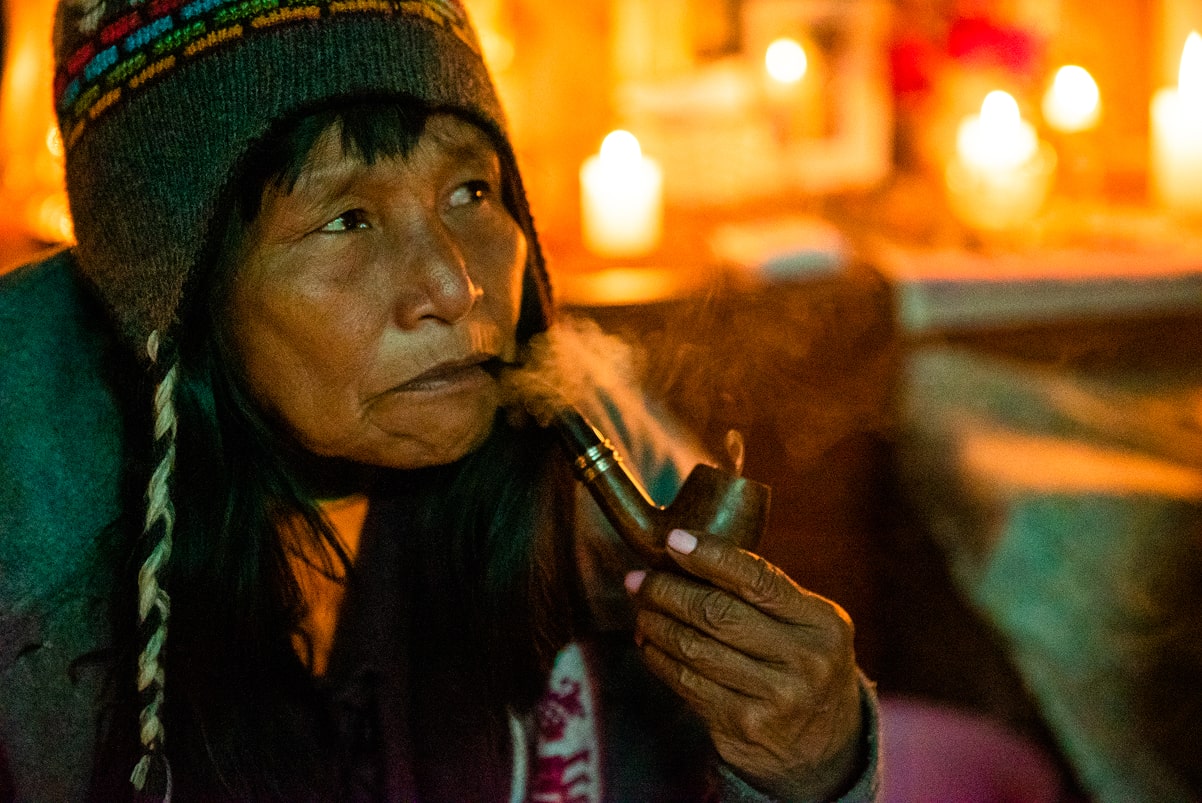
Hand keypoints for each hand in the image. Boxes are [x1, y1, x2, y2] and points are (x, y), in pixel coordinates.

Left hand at [624, 529, 862, 800]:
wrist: (826, 745)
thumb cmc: (803, 664)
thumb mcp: (807, 625)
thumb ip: (761, 593)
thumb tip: (685, 554)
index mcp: (823, 623)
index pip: (758, 580)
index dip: (710, 556)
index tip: (673, 540)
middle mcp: (804, 661)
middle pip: (718, 614)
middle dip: (668, 591)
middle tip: (639, 579)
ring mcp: (775, 698)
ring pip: (695, 649)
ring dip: (657, 624)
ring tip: (640, 609)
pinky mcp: (744, 726)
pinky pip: (687, 683)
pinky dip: (660, 659)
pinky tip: (649, 644)